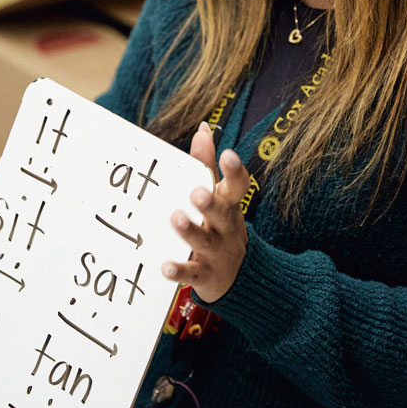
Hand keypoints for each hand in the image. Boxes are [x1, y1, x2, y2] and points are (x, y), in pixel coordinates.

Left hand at [163, 122, 250, 302]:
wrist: (241, 279)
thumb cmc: (221, 226)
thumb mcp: (220, 197)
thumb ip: (206, 164)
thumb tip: (203, 128)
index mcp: (229, 205)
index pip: (238, 187)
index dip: (235, 171)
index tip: (227, 155)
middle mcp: (226, 228)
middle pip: (222, 214)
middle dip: (210, 203)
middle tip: (196, 192)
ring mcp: (217, 253)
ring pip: (205, 241)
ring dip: (191, 231)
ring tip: (176, 218)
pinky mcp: (205, 275)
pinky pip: (192, 273)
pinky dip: (179, 271)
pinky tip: (165, 266)